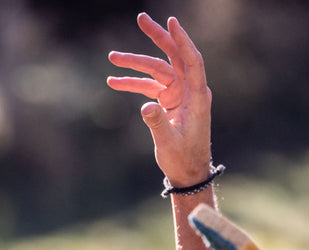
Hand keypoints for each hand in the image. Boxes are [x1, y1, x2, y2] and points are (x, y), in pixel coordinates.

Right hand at [107, 13, 211, 187]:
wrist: (187, 172)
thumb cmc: (183, 158)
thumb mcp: (169, 142)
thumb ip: (157, 123)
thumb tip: (144, 106)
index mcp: (196, 97)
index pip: (191, 61)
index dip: (181, 41)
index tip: (171, 22)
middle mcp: (189, 91)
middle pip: (172, 58)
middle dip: (156, 39)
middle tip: (141, 19)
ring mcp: (178, 96)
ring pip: (156, 72)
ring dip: (135, 66)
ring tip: (112, 59)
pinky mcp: (168, 103)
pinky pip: (150, 88)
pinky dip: (133, 85)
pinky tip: (115, 82)